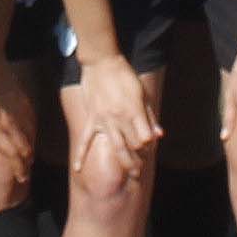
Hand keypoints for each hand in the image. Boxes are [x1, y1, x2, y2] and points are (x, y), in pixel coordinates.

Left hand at [0, 52, 33, 187]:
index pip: (9, 153)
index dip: (17, 167)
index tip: (21, 177)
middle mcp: (8, 123)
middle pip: (23, 149)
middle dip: (26, 163)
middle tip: (25, 174)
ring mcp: (17, 112)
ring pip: (29, 136)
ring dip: (30, 150)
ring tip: (29, 159)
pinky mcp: (23, 102)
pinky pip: (31, 122)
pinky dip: (32, 133)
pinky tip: (30, 136)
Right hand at [71, 53, 160, 187]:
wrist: (101, 63)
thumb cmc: (124, 76)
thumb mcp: (141, 93)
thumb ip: (149, 115)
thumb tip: (158, 134)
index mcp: (134, 111)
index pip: (145, 138)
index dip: (150, 145)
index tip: (150, 146)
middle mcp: (120, 119)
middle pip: (132, 146)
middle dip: (139, 160)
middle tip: (141, 170)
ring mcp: (104, 120)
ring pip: (116, 147)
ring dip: (124, 162)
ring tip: (132, 174)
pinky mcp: (92, 119)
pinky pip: (85, 140)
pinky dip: (80, 155)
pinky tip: (78, 169)